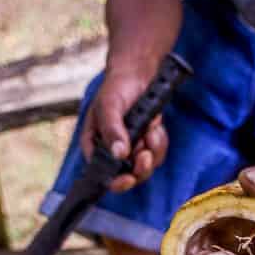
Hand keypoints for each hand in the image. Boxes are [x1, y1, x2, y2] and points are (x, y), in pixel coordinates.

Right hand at [79, 67, 168, 192]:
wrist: (138, 72)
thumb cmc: (116, 87)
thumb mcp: (110, 106)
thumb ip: (112, 130)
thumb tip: (119, 154)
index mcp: (96, 145)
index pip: (103, 175)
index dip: (116, 182)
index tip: (129, 178)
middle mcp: (112, 151)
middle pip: (129, 176)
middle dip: (140, 166)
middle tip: (145, 151)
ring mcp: (131, 148)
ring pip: (146, 166)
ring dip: (152, 150)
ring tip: (151, 129)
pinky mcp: (147, 143)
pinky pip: (157, 154)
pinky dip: (159, 141)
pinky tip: (155, 125)